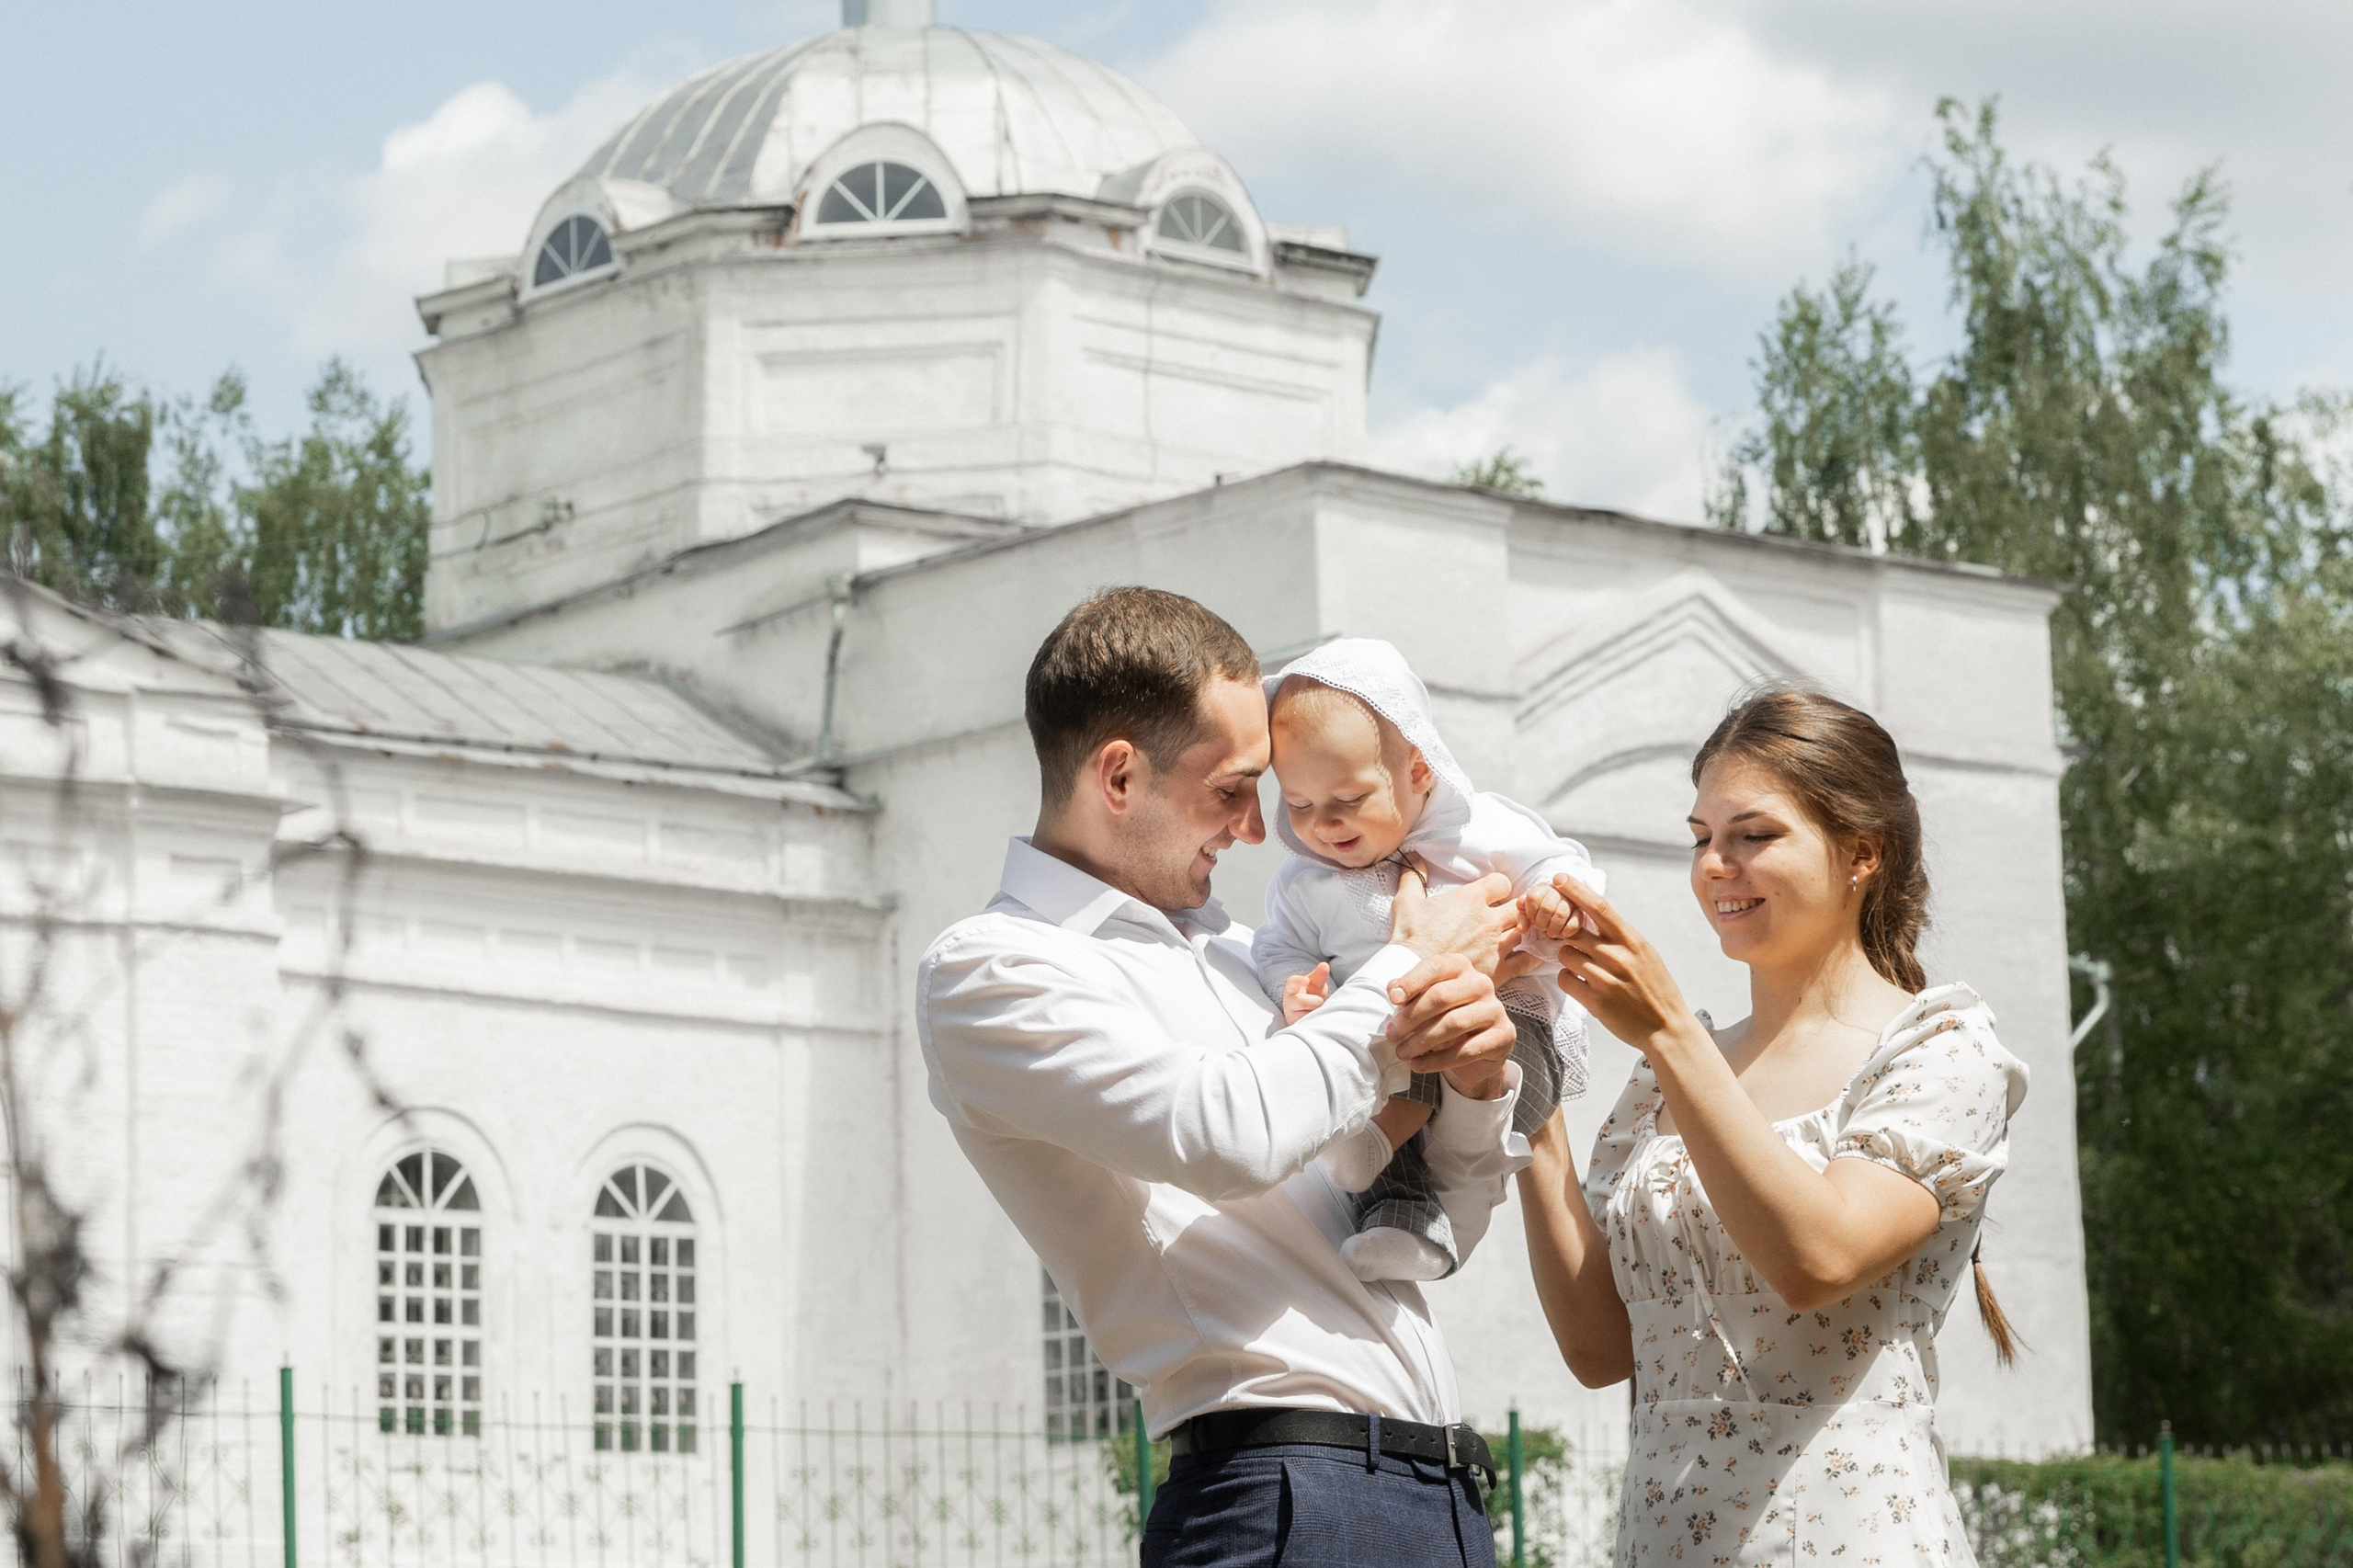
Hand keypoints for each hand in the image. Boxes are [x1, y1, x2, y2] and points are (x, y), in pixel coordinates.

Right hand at [1280, 963, 1331, 1024]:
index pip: (1292, 983)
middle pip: (1301, 1001)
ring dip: (1317, 1012)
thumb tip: (1324, 965)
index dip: (1298, 982)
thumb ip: (1319, 975)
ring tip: (1316, 1011)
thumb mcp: (1316, 985)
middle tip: (1318, 1002)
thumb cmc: (1312, 995)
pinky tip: (1315, 1020)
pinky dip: (1317, 1021)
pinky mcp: (1296, 1027)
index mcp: (1292, 988)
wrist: (1309, 1014)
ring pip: (1307, 1014)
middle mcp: (1288, 1002)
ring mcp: (1291, 1016)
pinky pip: (1310, 1024)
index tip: (1306, 980)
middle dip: (1316, 1001)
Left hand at [1385, 953, 1517, 1098]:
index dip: (1412, 982)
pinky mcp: (1504, 1035)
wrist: (1477, 1049)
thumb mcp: (1424, 1001)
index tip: (1393, 1000)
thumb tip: (1393, 990)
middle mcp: (1481, 983)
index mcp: (1460, 967)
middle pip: (1441, 996)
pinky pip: (1467, 1050)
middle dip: (1411, 1017)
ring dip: (1422, 1041)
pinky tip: (1419, 1064)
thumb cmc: (1444, 1017)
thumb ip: (1408, 993)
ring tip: (1401, 1053)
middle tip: (1392, 1035)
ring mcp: (1495, 1009)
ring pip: (1453, 1024)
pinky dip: (1438, 1060)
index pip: (1435, 967)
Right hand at [1387, 865, 1523, 976]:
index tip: (1492, 895)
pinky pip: (1527, 960)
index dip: (1498, 887)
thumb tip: (1414, 856)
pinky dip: (1529, 957)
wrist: (1410, 974)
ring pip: (1525, 931)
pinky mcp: (1499, 970)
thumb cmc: (1409, 939)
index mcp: (1471, 900)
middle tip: (1505, 915)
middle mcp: (1489, 920)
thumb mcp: (1406, 902)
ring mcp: (1497, 945)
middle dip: (1514, 908)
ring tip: (1511, 935)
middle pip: (1519, 906)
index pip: (1502, 882)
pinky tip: (1524, 956)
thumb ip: (1414, 877)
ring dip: (1519, 931)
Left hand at [1519, 882, 1583, 944]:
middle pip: (1547, 907)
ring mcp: (1571, 900)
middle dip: (1541, 922)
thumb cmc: (1539, 912)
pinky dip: (1567, 931)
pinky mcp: (1581, 912)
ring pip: (1561, 914)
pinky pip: (1575, 922)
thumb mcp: (1527, 912)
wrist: (1558, 912)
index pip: (1533, 897)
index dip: (1530, 912)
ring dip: (1553, 928)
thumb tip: (1521, 928)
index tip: (1532, 918)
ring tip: (1551, 933)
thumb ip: (1521, 916)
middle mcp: (1558, 891)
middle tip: (1542, 927)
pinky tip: (1563, 934)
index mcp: (1542, 888)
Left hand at [1549, 875, 1707, 1055]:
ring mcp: (1605, 979)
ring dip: (1567, 959)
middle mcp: (1618, 956)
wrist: (1667, 1028)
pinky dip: (1568, 979)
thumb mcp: (1645, 954)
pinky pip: (1564, 979)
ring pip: (1565, 955)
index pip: (1599, 907)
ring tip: (1584, 969)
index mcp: (1632, 941)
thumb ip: (1620, 936)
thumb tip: (1594, 915)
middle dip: (1564, 933)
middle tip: (1566, 938)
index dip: (1575, 890)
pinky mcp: (1595, 1001)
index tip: (1558, 877)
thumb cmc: (1655, 988)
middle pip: (1572, 930)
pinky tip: (1581, 984)